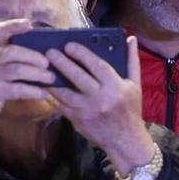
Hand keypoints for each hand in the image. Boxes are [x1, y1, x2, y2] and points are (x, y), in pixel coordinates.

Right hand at [0, 18, 55, 157]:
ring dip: (38, 74)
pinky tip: (43, 93)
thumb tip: (39, 50)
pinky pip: (19, 89)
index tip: (29, 24)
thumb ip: (5, 53)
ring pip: (18, 70)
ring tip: (50, 78)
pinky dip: (33, 91)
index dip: (14, 25)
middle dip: (34, 56)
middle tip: (48, 62)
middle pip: (13, 51)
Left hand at [44, 36, 156, 169]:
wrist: (126, 141)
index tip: (69, 45)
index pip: (97, 66)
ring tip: (43, 69)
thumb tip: (131, 38)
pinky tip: (45, 87)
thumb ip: (132, 60)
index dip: (82, 54)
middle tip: (50, 52)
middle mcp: (101, 98)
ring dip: (52, 81)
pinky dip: (52, 97)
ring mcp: (87, 111)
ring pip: (65, 93)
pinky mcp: (78, 121)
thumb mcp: (135, 84)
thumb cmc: (131, 110)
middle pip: (78, 77)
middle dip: (62, 63)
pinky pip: (61, 107)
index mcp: (116, 87)